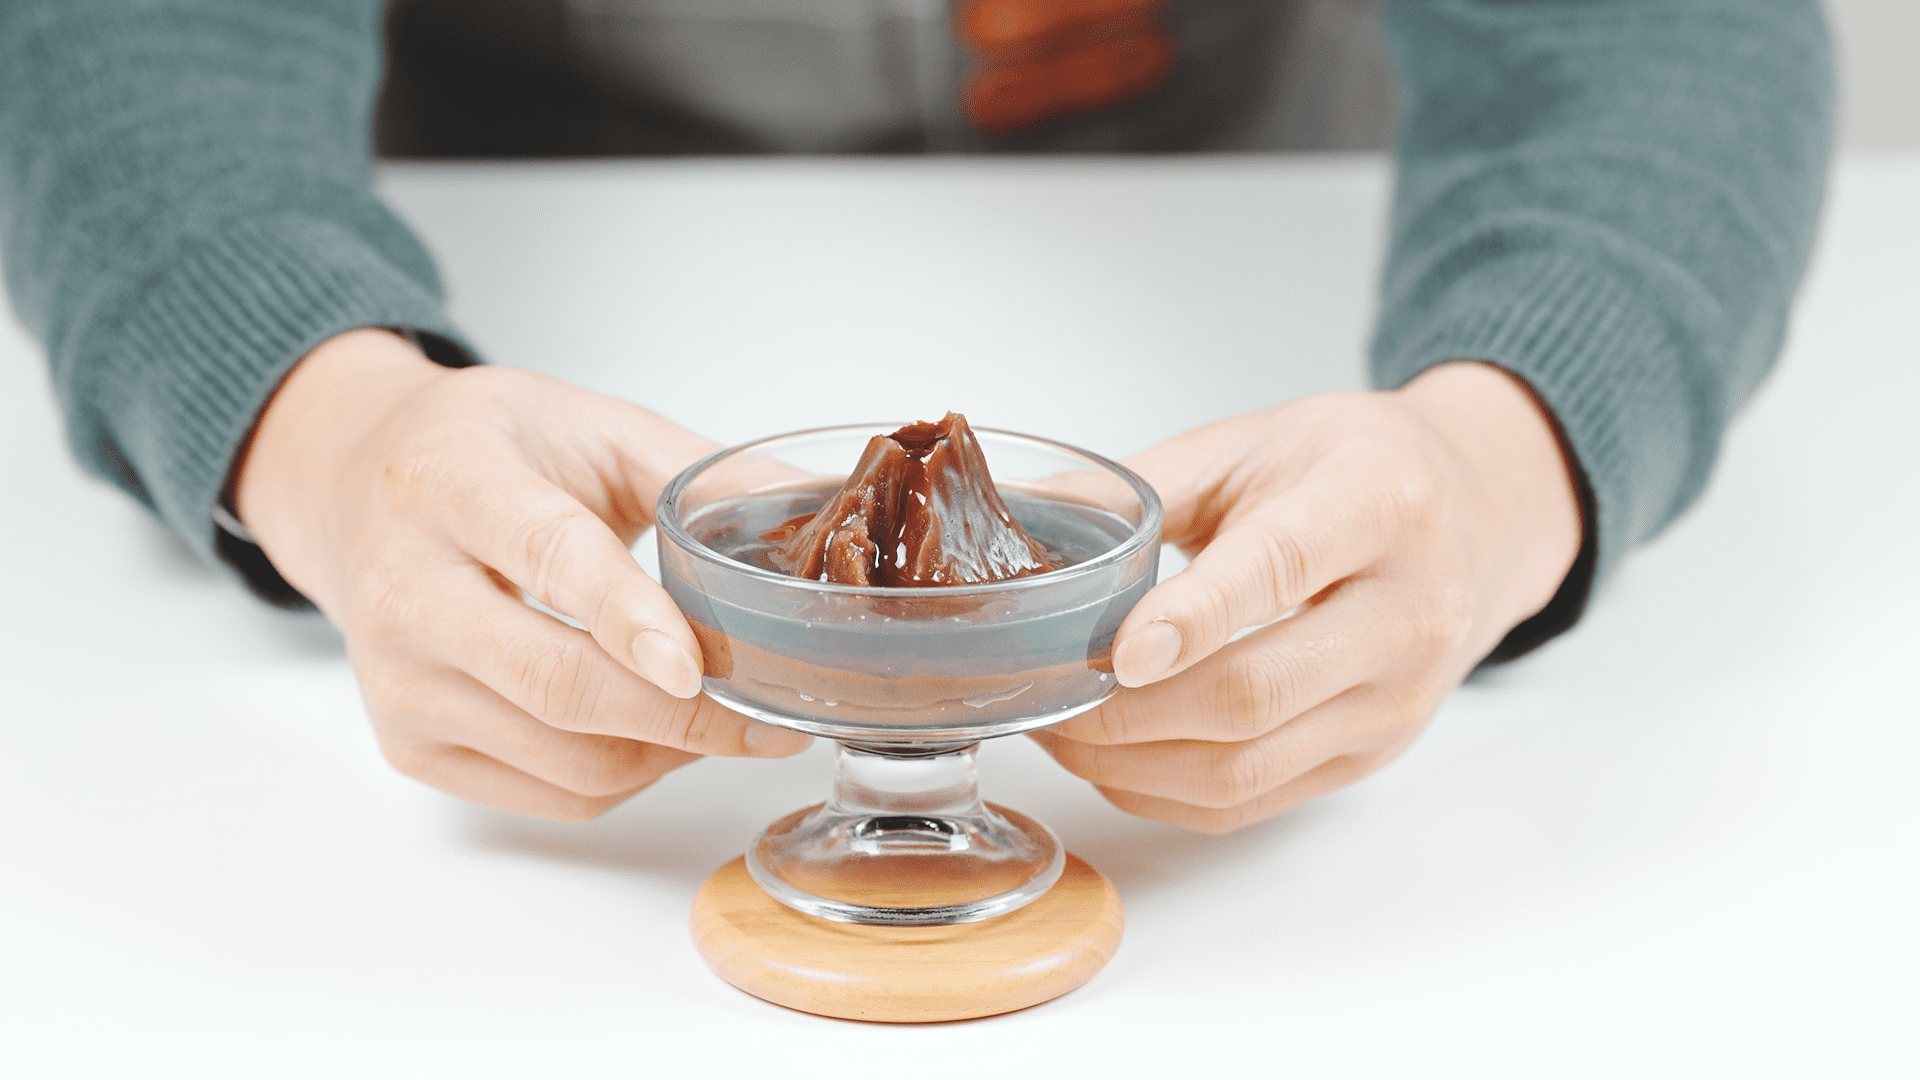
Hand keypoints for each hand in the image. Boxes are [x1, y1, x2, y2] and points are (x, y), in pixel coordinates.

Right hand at [235, 329, 810, 820]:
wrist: (355, 487)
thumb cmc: (486, 454)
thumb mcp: (592, 426)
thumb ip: (704, 472)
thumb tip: (827, 509)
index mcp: (451, 484)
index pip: (546, 560)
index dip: (626, 618)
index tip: (697, 664)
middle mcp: (403, 588)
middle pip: (558, 683)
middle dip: (687, 715)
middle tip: (776, 713)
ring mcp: (399, 681)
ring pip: (564, 757)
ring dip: (668, 751)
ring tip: (723, 712)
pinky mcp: (408, 744)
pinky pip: (548, 796)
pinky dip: (627, 777)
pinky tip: (658, 732)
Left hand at [1030, 361, 1581, 832]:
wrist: (1476, 515)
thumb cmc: (1360, 469)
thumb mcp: (1256, 442)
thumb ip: (1142, 483)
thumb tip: (1021, 516)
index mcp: (1376, 505)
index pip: (1278, 570)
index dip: (1191, 617)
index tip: (1115, 651)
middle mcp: (1405, 613)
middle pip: (1253, 693)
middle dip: (1125, 713)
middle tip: (1042, 693)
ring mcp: (1395, 700)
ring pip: (1245, 767)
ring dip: (1129, 763)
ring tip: (1060, 728)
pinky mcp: (1372, 756)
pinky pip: (1252, 804)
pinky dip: (1162, 793)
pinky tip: (1112, 760)